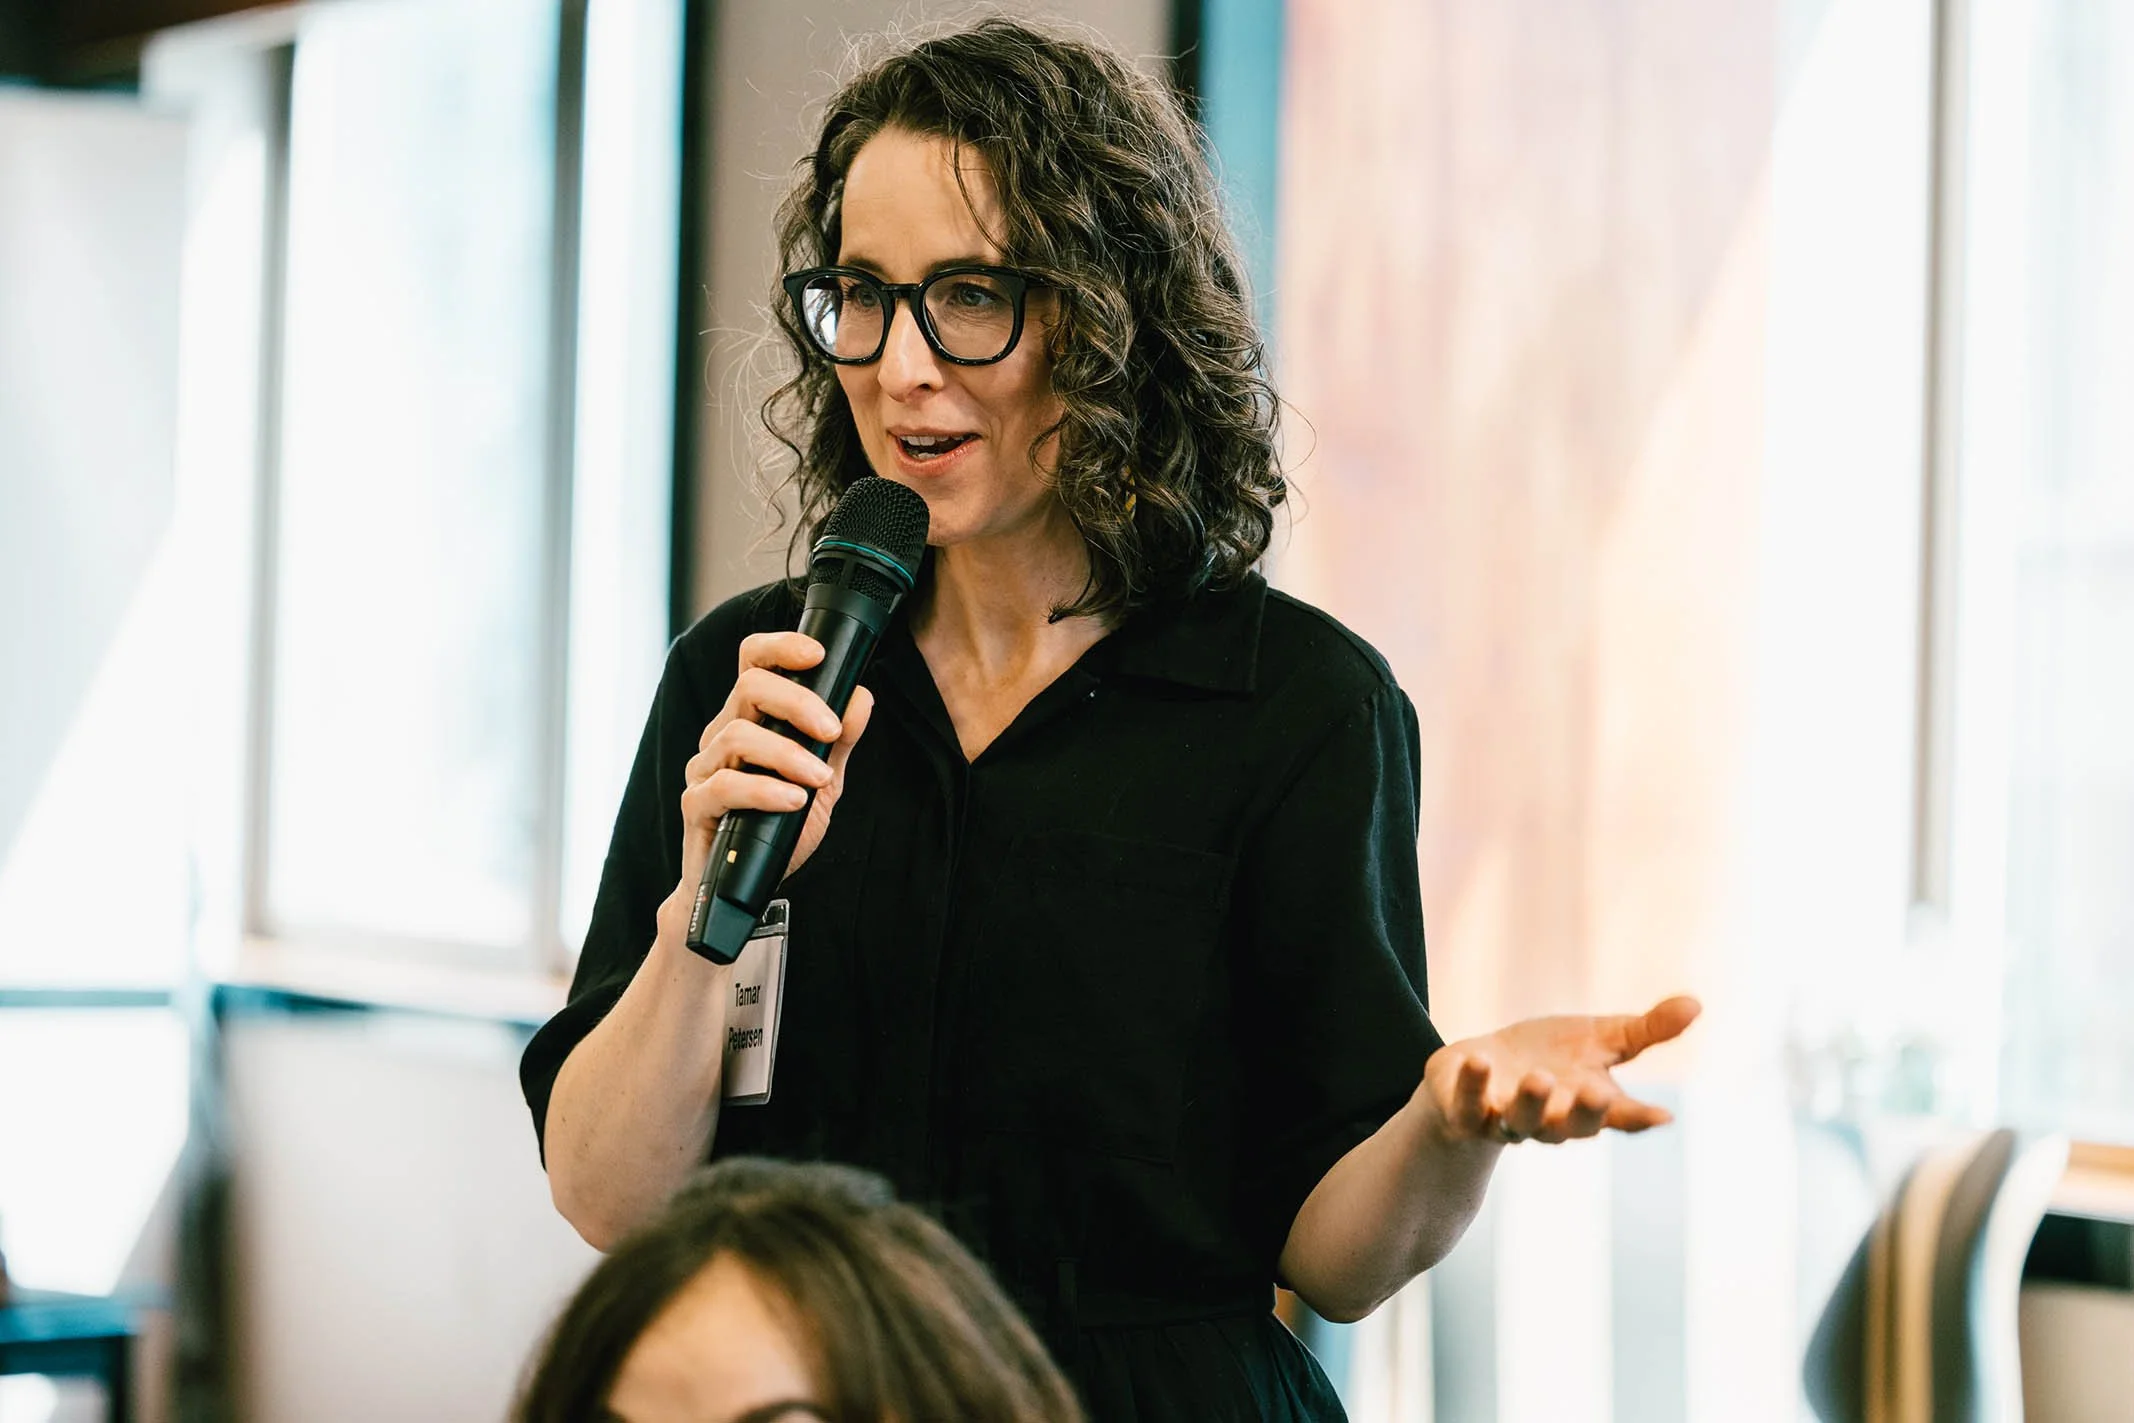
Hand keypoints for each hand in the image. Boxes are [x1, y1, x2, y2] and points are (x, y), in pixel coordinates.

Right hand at [664, 632, 874, 924]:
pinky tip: (792, 801)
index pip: (754, 663)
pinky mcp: (696, 804)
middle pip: (749, 687)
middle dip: (798, 702)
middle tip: (832, 730)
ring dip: (787, 753)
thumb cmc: (780, 828)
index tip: (818, 654)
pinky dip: (763, 789)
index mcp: (751, 720)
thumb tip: (862, 697)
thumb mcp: (823, 783)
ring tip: (820, 779)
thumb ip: (840, 742)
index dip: (781, 647)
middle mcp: (722, 735)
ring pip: (737, 734)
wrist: (748, 888)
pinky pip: (724, 784)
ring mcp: (705, 768)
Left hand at [1418, 995, 1700, 1146]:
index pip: (1619, 1116)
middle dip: (1584, 1113)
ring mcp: (1505, 1119)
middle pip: (1570, 1126)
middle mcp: (1549, 1119)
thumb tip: (1698, 1004)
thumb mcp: (1598, 1039)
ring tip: (1539, 1077)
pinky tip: (1478, 1060)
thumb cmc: (1550, 1057)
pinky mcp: (1465, 1110)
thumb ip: (1646, 1031)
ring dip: (1530, 1101)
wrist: (1479, 1069)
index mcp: (1587, 1104)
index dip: (1639, 1118)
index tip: (1663, 1115)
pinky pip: (1467, 1105)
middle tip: (1597, 1092)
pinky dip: (1472, 1086)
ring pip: (1520, 1122)